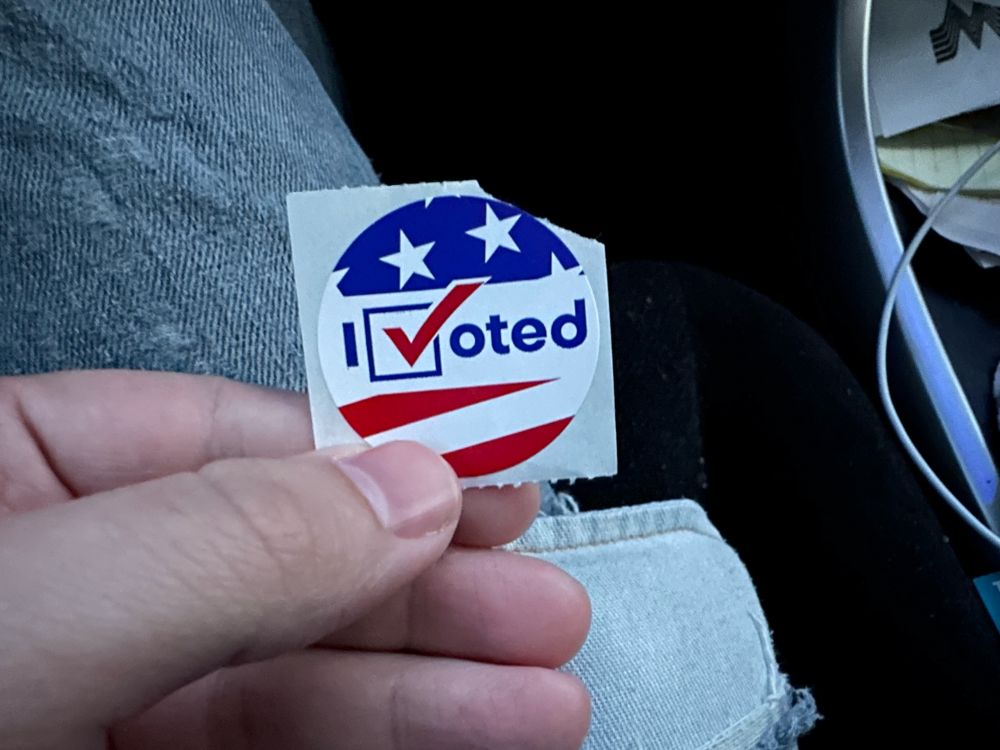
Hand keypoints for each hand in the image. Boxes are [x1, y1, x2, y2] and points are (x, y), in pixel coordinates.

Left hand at [0, 371, 590, 748]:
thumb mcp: (41, 606)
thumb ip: (224, 541)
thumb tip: (406, 487)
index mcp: (12, 475)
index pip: (229, 435)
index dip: (378, 457)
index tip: (492, 486)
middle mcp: (63, 577)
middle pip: (284, 559)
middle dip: (431, 585)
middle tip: (542, 606)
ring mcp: (88, 690)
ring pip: (289, 671)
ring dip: (427, 687)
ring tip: (540, 701)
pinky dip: (371, 747)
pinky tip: (449, 739)